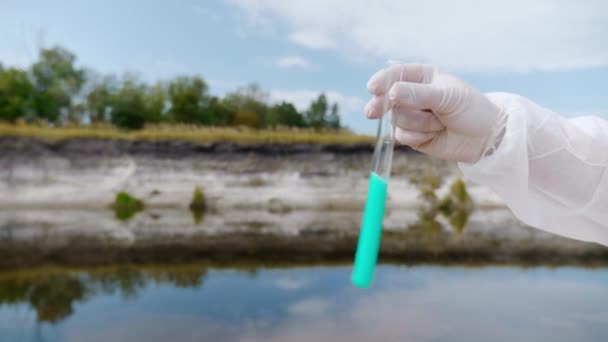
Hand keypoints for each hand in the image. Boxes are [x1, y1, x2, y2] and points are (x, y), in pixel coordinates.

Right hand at [365, 64, 506, 162]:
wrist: (485, 138)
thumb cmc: (470, 109)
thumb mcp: (447, 97)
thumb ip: (418, 94)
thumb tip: (391, 93)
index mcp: (421, 77)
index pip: (394, 74)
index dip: (382, 81)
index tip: (373, 88)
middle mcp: (412, 95)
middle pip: (387, 98)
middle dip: (381, 105)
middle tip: (372, 112)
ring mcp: (411, 116)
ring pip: (396, 119)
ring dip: (418, 123)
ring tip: (440, 122)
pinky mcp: (412, 135)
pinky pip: (402, 136)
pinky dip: (418, 136)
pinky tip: (436, 134)